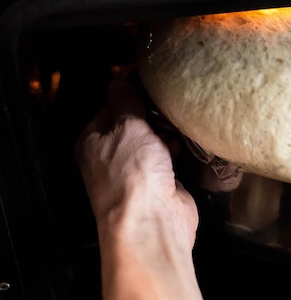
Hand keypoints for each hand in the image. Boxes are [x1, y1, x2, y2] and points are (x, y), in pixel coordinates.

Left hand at [74, 79, 198, 248]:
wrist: (153, 220)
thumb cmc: (132, 170)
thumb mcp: (127, 126)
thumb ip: (125, 101)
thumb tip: (118, 79)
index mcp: (92, 142)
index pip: (110, 108)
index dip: (131, 95)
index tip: (153, 83)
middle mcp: (112, 158)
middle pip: (135, 125)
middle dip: (153, 116)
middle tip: (171, 104)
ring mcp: (138, 172)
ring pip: (154, 142)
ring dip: (168, 133)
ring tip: (181, 121)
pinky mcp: (161, 184)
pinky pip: (170, 159)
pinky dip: (179, 151)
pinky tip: (188, 142)